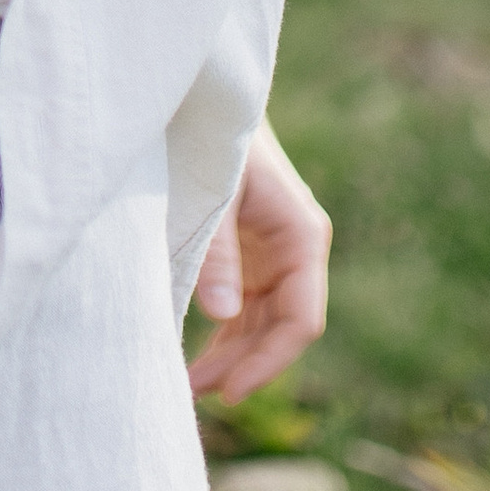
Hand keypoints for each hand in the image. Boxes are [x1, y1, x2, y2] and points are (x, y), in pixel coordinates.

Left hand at [187, 117, 331, 402]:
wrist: (202, 96)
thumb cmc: (209, 136)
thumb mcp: (212, 192)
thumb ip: (217, 250)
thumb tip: (223, 315)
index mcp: (301, 236)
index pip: (301, 319)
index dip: (269, 362)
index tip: (229, 392)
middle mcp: (295, 251)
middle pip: (281, 329)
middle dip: (242, 366)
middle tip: (192, 394)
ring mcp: (273, 254)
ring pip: (262, 324)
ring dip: (231, 356)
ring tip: (188, 385)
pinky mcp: (249, 253)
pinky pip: (245, 307)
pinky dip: (224, 333)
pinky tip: (195, 356)